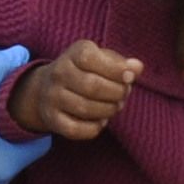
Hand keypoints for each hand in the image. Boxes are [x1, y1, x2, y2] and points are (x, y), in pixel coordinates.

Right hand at [10, 36, 138, 143]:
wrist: (46, 89)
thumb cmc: (84, 72)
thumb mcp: (101, 60)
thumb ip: (121, 64)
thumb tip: (138, 67)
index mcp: (73, 54)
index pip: (90, 58)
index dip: (115, 69)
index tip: (130, 77)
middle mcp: (59, 73)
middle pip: (92, 86)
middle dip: (116, 93)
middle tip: (124, 94)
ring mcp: (52, 97)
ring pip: (85, 108)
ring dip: (108, 111)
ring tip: (115, 106)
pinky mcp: (51, 118)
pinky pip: (75, 129)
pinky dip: (94, 128)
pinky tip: (101, 121)